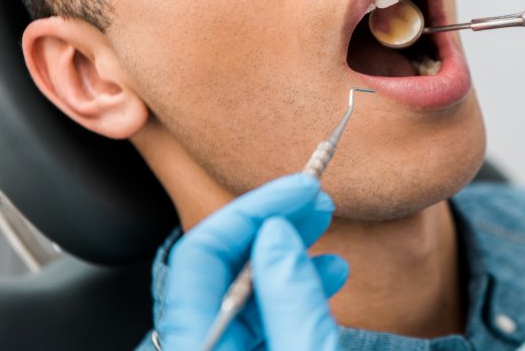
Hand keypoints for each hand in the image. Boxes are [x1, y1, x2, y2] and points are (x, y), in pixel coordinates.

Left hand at [157, 174, 345, 350]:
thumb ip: (291, 302)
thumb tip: (277, 233)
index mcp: (197, 345)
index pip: (201, 253)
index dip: (253, 209)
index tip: (300, 189)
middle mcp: (201, 345)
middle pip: (220, 266)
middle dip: (271, 222)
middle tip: (313, 197)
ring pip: (242, 289)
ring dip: (286, 250)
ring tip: (322, 226)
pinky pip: (260, 317)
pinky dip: (293, 289)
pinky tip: (327, 273)